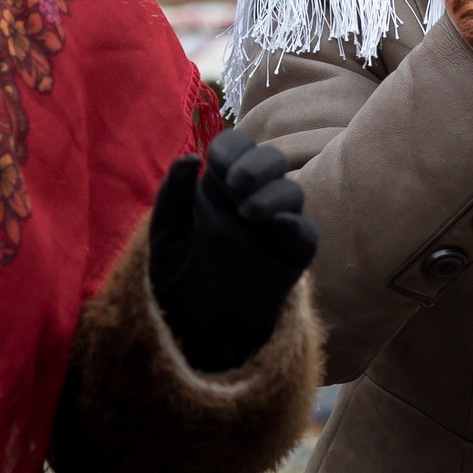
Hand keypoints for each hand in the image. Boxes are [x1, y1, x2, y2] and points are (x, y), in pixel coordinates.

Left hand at [149, 128, 318, 374]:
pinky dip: (295, 224)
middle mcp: (252, 198)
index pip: (238, 147)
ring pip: (293, 191)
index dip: (233, 149)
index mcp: (221, 185)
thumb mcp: (165, 231)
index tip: (216, 166)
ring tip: (248, 213)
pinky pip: (306, 233)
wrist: (188, 325)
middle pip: (273, 160)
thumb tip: (191, 157)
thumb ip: (173, 194)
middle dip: (259, 163)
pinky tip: (276, 225)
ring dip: (273, 193)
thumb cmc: (174, 273)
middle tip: (236, 184)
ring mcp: (274, 226)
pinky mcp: (291, 255)